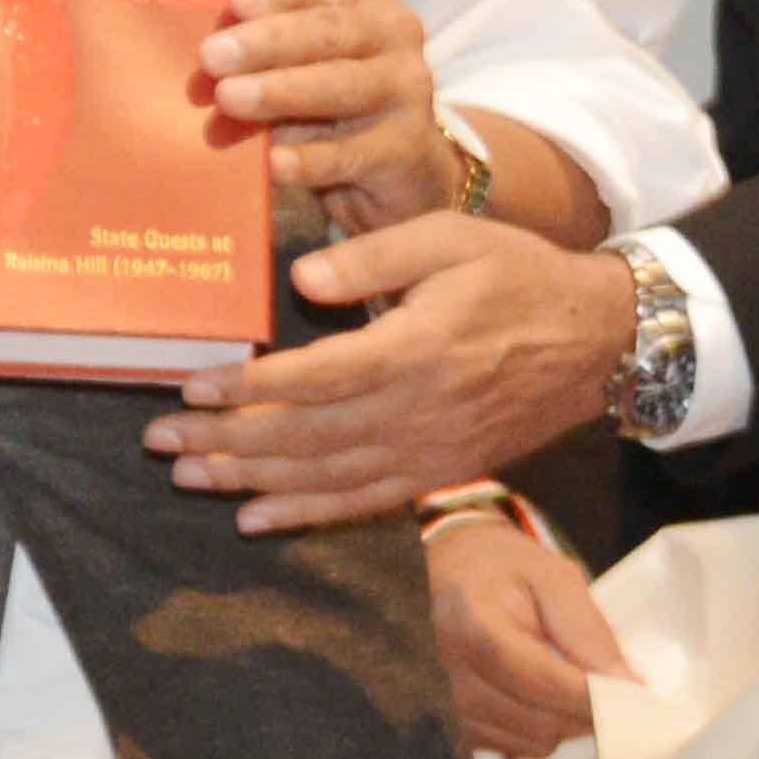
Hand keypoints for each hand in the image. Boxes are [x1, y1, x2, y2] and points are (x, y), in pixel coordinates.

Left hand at [147, 216, 639, 530]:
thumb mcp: (453, 238)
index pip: (313, 379)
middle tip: (157, 443)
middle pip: (302, 436)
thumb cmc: (520, 276)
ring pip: (322, 476)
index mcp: (415, 349)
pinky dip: (304, 515)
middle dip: (224, 442)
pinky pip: (361, 502)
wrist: (601, 339)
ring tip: (186, 477)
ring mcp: (427, 449)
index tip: (189, 389)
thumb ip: (376, 254)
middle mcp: (416, 410)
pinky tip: (252, 519)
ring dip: (248, 481)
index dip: (247, 390)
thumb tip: (301, 280)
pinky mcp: (438, 471)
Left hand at [198, 0, 456, 232]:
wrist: (398, 163)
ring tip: (230, 99)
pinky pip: (349, 153)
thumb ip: (259, 52)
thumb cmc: (331, 98)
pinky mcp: (405, 147)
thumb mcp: (298, 62)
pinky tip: (274, 162)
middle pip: (327, 33)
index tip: (234, 0)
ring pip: (341, 86)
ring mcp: (406, 90)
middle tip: (211, 57)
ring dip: (281, 92)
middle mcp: (393, 33)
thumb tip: (203, 61)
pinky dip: (310, 158)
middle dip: (266, 43)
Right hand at [432, 510, 634, 758]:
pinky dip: (536, 729)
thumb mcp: (552, 576)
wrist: (441, 577)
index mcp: (471, 624)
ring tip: (563, 683)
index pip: (540, 680)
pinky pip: (512, 748)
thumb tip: (624, 684)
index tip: (633, 694)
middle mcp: (445, 672)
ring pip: (531, 741)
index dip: (592, 696)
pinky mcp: (447, 727)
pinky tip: (534, 695)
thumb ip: (587, 628)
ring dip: (562, 722)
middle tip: (607, 685)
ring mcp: (442, 706)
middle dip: (585, 709)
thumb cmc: (499, 571)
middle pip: (539, 720)